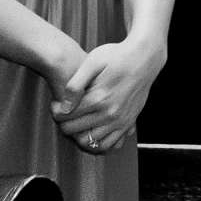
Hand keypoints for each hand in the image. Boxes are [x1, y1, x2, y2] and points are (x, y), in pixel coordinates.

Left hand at [50, 35, 166, 153]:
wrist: (146, 57)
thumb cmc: (118, 56)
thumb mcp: (93, 62)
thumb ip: (75, 85)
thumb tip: (63, 106)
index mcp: (99, 98)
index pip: (64, 117)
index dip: (54, 110)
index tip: (56, 103)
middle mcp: (110, 113)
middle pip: (73, 130)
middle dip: (63, 122)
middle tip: (65, 111)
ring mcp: (121, 120)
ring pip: (89, 142)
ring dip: (77, 135)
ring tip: (78, 121)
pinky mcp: (129, 122)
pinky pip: (109, 144)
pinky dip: (97, 143)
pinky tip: (92, 130)